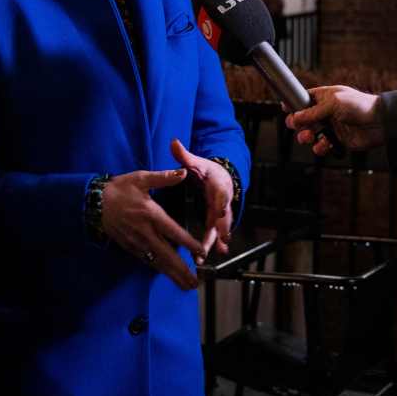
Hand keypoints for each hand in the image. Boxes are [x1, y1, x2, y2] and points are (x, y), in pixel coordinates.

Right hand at [101, 168, 203, 289]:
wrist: (95, 202)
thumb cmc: (120, 189)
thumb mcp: (141, 178)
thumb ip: (163, 178)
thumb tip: (183, 173)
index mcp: (151, 214)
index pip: (173, 232)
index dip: (188, 243)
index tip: (201, 252)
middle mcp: (145, 231)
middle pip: (167, 254)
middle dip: (182, 269)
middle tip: (195, 282)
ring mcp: (136, 241)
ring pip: (157, 261)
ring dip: (172, 274)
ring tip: (186, 285)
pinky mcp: (129, 246)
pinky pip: (146, 260)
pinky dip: (159, 269)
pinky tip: (168, 275)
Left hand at [170, 138, 233, 258]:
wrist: (219, 176)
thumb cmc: (205, 170)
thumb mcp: (195, 162)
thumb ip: (184, 155)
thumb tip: (173, 142)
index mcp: (217, 184)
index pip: (220, 193)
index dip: (222, 202)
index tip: (220, 211)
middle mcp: (222, 199)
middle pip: (223, 215)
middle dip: (222, 227)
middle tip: (221, 239)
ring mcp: (222, 210)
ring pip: (221, 226)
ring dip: (219, 239)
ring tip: (219, 251)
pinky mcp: (218, 219)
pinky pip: (218, 231)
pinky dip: (218, 242)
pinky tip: (219, 253)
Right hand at [285, 85, 382, 155]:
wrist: (380, 122)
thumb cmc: (360, 106)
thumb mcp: (333, 104)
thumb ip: (312, 112)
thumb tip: (295, 117)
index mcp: (325, 97)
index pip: (304, 99)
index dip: (294, 104)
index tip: (285, 109)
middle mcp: (326, 112)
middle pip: (303, 119)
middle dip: (297, 124)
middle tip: (296, 126)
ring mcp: (332, 126)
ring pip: (310, 134)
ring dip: (306, 137)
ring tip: (309, 138)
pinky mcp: (338, 140)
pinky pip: (322, 146)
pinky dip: (320, 147)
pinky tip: (324, 145)